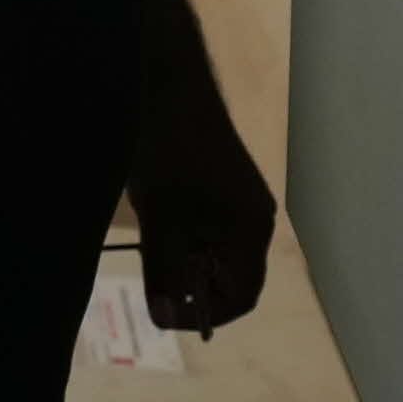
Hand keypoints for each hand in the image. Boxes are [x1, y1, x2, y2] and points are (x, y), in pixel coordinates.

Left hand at [128, 87, 275, 336]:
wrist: (166, 84)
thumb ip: (165, 271)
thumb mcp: (161, 220)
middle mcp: (254, 219)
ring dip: (182, 262)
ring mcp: (239, 200)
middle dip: (190, 288)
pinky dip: (181, 239)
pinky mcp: (220, 185)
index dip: (204, 314)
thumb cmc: (168, 153)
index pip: (241, 296)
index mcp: (252, 230)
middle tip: (150, 283)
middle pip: (229, 277)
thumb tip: (165, 318)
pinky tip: (152, 228)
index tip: (163, 314)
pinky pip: (206, 229)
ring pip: (213, 253)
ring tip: (148, 252)